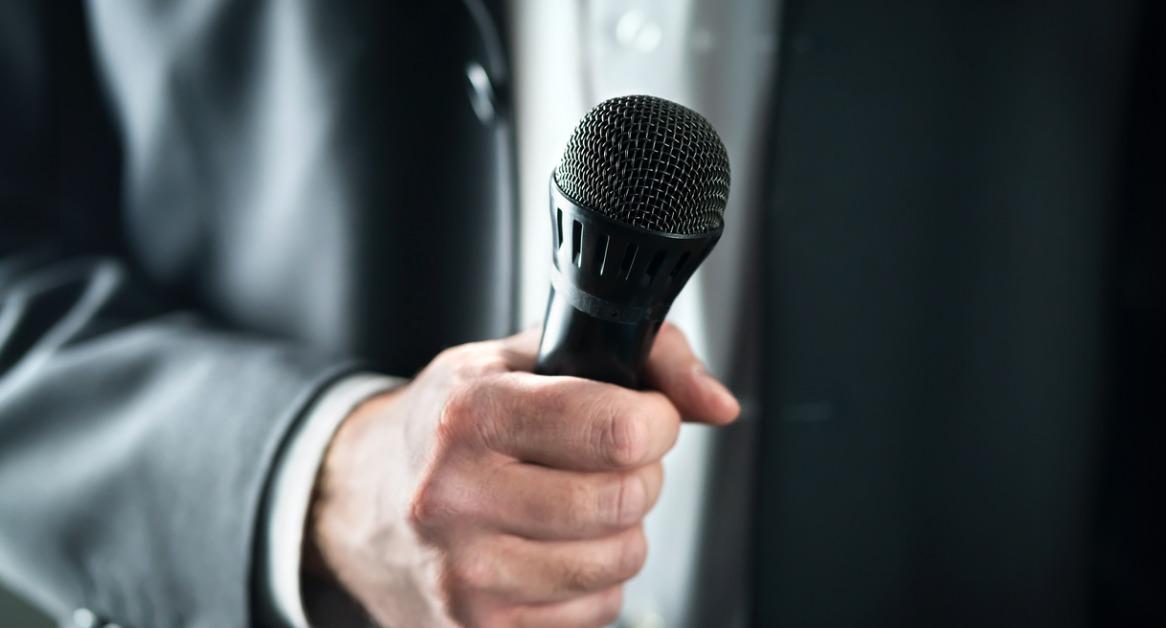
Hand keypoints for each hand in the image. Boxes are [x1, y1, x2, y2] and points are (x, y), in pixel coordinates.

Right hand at [306, 323, 739, 626]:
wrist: (361, 499)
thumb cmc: (456, 422)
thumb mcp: (526, 356)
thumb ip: (641, 356)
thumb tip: (718, 404)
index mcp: (469, 413)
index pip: (616, 429)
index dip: (657, 422)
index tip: (647, 417)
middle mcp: (456, 495)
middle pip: (623, 500)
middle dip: (641, 475)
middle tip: (612, 461)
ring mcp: (464, 573)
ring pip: (618, 561)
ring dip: (621, 531)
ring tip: (578, 504)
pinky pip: (594, 611)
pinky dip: (593, 581)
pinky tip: (552, 547)